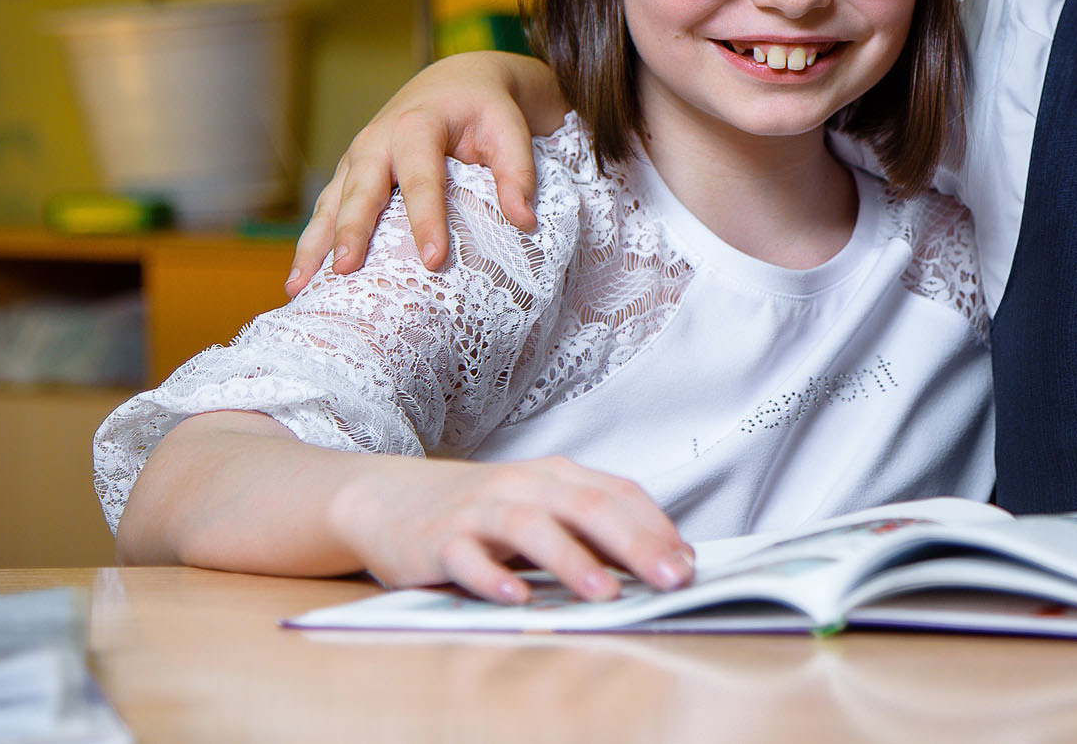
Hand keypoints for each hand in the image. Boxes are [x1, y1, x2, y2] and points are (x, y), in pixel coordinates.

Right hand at [288, 52, 560, 294]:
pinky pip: (325, 212)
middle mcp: (376, 141)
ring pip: (331, 203)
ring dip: (315, 244)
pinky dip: (311, 245)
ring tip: (299, 288)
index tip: (432, 259)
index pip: (421, 177)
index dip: (427, 218)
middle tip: (346, 270)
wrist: (456, 82)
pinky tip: (299, 283)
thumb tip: (523, 220)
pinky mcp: (349, 176)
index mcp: (417, 125)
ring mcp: (356, 159)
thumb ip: (517, 170)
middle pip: (361, 190)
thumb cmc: (485, 109)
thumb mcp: (509, 128)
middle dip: (352, 230)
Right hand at [331, 454, 694, 604]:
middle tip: (671, 578)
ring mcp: (479, 511)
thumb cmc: (480, 510)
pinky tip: (518, 600)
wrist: (386, 498)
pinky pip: (467, 559)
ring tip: (606, 593)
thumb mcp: (539, 507)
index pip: (618, 493)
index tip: (689, 562)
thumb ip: (593, 526)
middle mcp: (522, 485)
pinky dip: (493, 578)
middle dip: (635, 543)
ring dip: (572, 560)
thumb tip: (662, 557)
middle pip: (587, 506)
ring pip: (532, 527)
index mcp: (555, 475)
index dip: (656, 526)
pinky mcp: (438, 542)